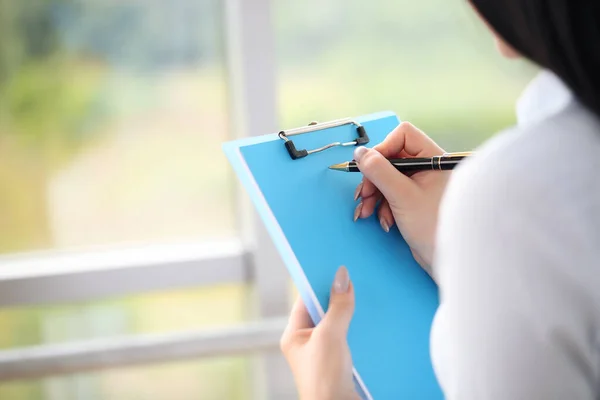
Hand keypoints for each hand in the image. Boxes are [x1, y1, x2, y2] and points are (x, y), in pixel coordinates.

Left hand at [280, 266, 359, 399]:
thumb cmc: (323, 379)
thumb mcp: (330, 336)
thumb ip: (337, 307)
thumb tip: (342, 278)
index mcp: (294, 335)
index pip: (305, 300)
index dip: (319, 284)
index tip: (335, 268)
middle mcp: (308, 344)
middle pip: (324, 312)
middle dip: (340, 298)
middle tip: (356, 280)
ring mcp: (325, 354)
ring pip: (340, 325)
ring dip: (353, 315)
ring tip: (369, 299)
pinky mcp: (342, 364)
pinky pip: (351, 340)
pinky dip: (362, 331)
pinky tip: (375, 323)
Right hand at [352, 122, 448, 276]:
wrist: (447, 261)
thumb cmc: (435, 228)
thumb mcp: (402, 196)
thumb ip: (379, 171)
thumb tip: (361, 153)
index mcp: (434, 159)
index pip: (403, 136)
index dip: (383, 149)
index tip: (369, 167)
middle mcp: (429, 168)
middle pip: (391, 158)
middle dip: (373, 178)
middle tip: (365, 195)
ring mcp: (421, 185)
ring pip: (388, 177)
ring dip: (374, 194)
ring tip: (367, 212)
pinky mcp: (415, 201)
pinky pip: (391, 193)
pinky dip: (382, 205)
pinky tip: (383, 220)